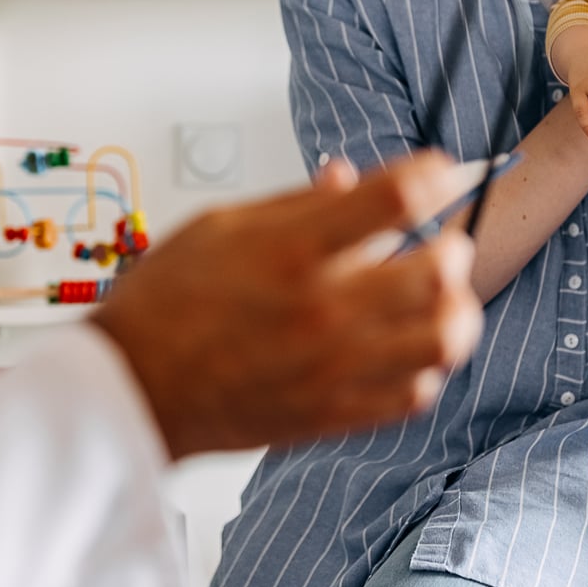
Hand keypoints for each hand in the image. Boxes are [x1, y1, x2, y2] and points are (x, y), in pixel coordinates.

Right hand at [91, 153, 483, 459]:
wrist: (133, 388)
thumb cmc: (165, 305)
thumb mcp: (219, 225)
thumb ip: (295, 204)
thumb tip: (348, 177)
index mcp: (291, 250)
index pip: (397, 197)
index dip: (433, 174)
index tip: (435, 173)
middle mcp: (321, 308)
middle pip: (440, 271)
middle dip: (454, 247)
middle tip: (441, 245)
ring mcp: (333, 366)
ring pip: (444, 338)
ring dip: (455, 311)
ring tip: (437, 301)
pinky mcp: (334, 413)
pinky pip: (416, 392)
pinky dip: (425, 365)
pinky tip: (404, 347)